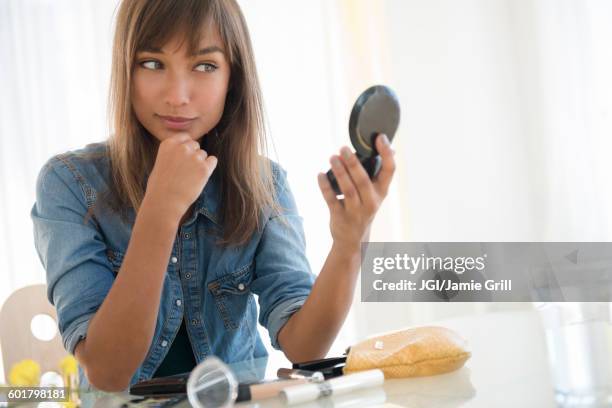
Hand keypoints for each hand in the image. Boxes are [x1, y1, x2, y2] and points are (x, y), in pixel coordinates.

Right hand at [144, 133, 217, 219]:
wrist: (164, 202)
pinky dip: (209, 167)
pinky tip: (200, 177)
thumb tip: (185, 150)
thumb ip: (173, 154)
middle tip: (186, 170)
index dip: (186, 147)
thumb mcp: (161, 163)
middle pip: (195, 145)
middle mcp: (182, 147)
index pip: (185, 137)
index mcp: (168, 144)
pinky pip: (213, 161)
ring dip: (200, 163)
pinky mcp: (204, 168)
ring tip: (189, 178)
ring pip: (203, 154)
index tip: (183, 157)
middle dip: (193, 155)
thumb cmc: (160, 187)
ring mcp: (194, 157)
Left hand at [317, 134, 394, 252]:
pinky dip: (325, 186)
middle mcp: (371, 202)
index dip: (386, 153)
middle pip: (363, 181)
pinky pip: (331, 199)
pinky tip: (320, 174)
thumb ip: (379, 173)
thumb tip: (391, 149)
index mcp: (381, 192)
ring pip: (347, 190)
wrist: (353, 239)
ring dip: (339, 172)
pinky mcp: (339, 216)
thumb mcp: (376, 193)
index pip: (389, 171)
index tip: (380, 137)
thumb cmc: (364, 208)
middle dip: (353, 163)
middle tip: (343, 148)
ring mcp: (355, 211)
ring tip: (332, 158)